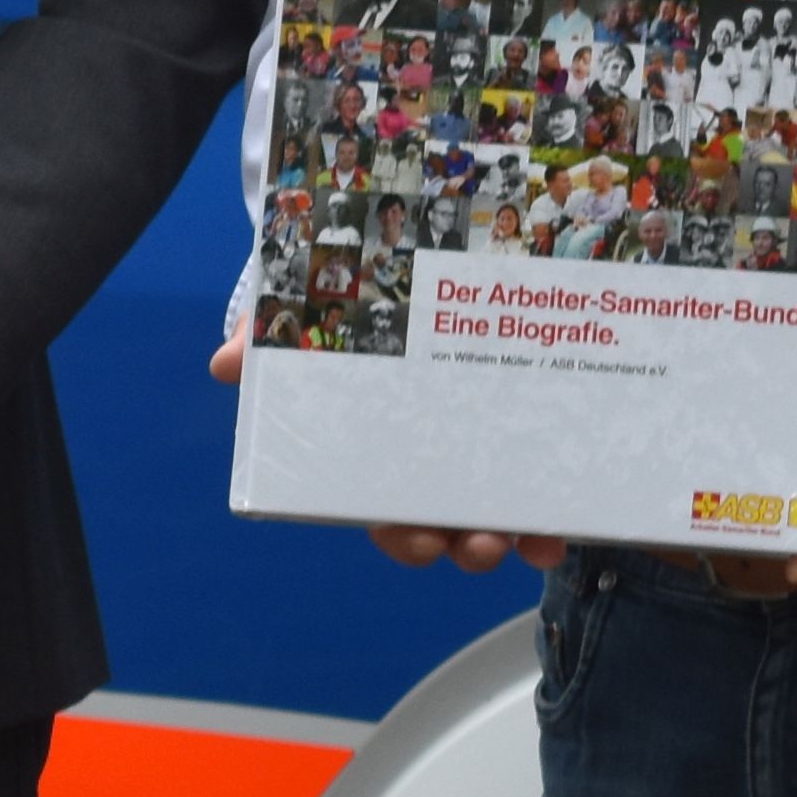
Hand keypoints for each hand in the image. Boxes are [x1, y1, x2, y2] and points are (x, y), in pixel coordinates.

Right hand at [210, 293, 561, 575]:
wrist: (436, 248)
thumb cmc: (364, 301)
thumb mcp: (318, 312)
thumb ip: (268, 338)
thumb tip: (224, 363)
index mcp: (389, 449)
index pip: (389, 510)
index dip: (403, 536)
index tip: (417, 539)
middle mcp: (442, 460)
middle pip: (452, 526)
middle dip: (465, 548)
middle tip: (480, 545)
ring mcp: (495, 452)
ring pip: (506, 515)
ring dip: (519, 539)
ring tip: (534, 542)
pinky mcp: (541, 432)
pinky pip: (556, 484)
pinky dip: (565, 509)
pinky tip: (572, 514)